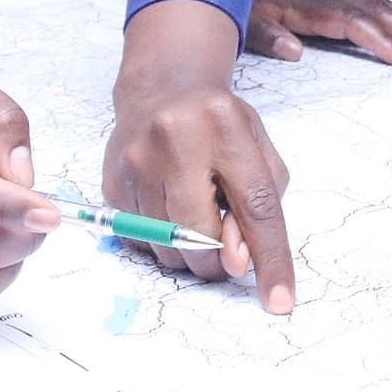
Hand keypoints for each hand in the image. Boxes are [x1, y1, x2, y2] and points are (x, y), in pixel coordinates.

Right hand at [108, 0, 296, 312]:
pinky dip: (162, 243)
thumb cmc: (219, 125)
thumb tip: (238, 263)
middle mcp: (175, 141)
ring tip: (195, 212)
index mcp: (225, 127)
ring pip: (169, 250)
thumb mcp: (256, 150)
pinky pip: (141, 243)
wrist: (163, 90)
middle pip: (203, 237)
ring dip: (190, 253)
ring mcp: (136, 162)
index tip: (280, 302)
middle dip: (220, 259)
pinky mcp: (111, 182)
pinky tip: (168, 208)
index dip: (270, 259)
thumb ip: (260, 206)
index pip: (256, 206)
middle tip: (225, 243)